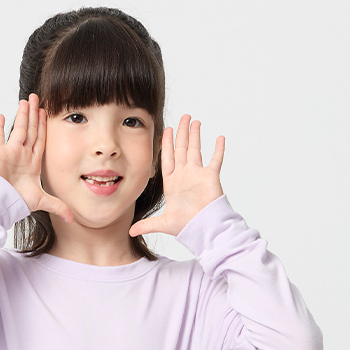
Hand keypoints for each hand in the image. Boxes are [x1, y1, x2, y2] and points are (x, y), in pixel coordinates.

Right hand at [0, 93, 73, 223]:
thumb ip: (58, 206)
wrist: (0, 206)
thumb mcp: (42, 202)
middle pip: (30, 129)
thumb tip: (73, 219)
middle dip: (33, 114)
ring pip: (18, 129)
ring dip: (22, 114)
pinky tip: (1, 115)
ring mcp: (10, 153)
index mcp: (32, 162)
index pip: (40, 139)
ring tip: (25, 100)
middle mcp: (22, 155)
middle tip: (36, 97)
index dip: (43, 125)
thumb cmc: (17, 202)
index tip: (46, 111)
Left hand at [129, 114, 223, 238]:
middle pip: (182, 149)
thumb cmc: (185, 227)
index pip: (168, 158)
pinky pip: (215, 160)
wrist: (203, 230)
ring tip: (195, 121)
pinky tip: (220, 137)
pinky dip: (218, 149)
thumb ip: (147, 225)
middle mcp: (185, 176)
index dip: (167, 144)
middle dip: (181, 133)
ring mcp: (198, 175)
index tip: (166, 130)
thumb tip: (130, 232)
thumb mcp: (162, 224)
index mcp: (172, 183)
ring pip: (195, 150)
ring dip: (195, 135)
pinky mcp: (210, 177)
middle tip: (183, 117)